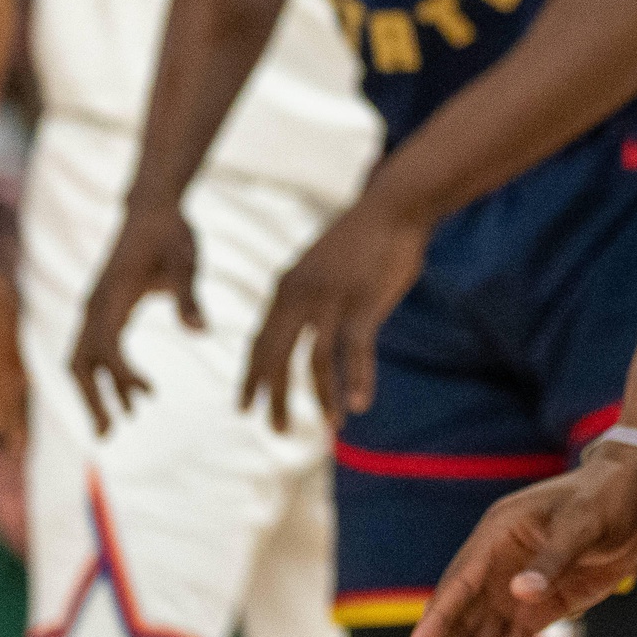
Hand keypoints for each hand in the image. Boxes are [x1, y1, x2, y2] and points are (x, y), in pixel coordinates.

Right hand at [70, 202, 205, 434]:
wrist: (153, 208)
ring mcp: (95, 307)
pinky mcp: (103, 308)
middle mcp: (94, 304)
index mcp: (111, 295)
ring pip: (82, 359)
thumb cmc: (173, 234)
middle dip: (91, 398)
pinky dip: (108, 374)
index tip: (147, 397)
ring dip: (96, 392)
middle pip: (80, 361)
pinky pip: (96, 349)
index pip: (106, 347)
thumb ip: (190, 297)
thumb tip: (203, 331)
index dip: (121, 375)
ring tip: (117, 424)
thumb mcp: (187, 262)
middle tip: (109, 434)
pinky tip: (137, 394)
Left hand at [242, 198, 431, 430]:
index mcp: (284, 288)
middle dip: (275, 398)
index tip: (245, 407)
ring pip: (316, 362)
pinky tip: (360, 404)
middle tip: (276, 429)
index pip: (259, 343)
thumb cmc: (359, 240)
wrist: (391, 207)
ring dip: (322, 399)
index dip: (251, 378)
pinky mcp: (362, 303)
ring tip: (330, 426)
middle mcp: (299, 297)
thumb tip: (300, 332)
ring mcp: (330, 301)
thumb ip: (304, 298)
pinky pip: (355, 351)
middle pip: (277, 358)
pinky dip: (357, 380)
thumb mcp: (318, 268)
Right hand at [392, 444, 636, 636]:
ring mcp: (513, 596)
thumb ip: (552, 559)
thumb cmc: (605, 497)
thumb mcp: (583, 521)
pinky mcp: (536, 616)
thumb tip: (520, 594)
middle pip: (457, 624)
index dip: (439, 618)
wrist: (635, 499)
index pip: (461, 582)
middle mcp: (494, 571)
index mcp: (496, 536)